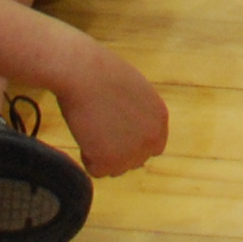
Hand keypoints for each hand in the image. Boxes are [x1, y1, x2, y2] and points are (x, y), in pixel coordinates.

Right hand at [45, 38, 171, 175]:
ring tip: (91, 124)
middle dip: (117, 151)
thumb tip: (131, 132)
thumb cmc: (100, 74)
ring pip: (114, 168)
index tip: (115, 133)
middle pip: (134, 161)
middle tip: (99, 128)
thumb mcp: (134, 91)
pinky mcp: (109, 161)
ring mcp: (132, 153)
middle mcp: (152, 139)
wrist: (82, 72)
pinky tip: (84, 131)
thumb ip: (140, 115)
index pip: (153, 147)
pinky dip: (86, 156)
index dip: (132, 143)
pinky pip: (95, 170)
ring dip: (101, 153)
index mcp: (160, 119)